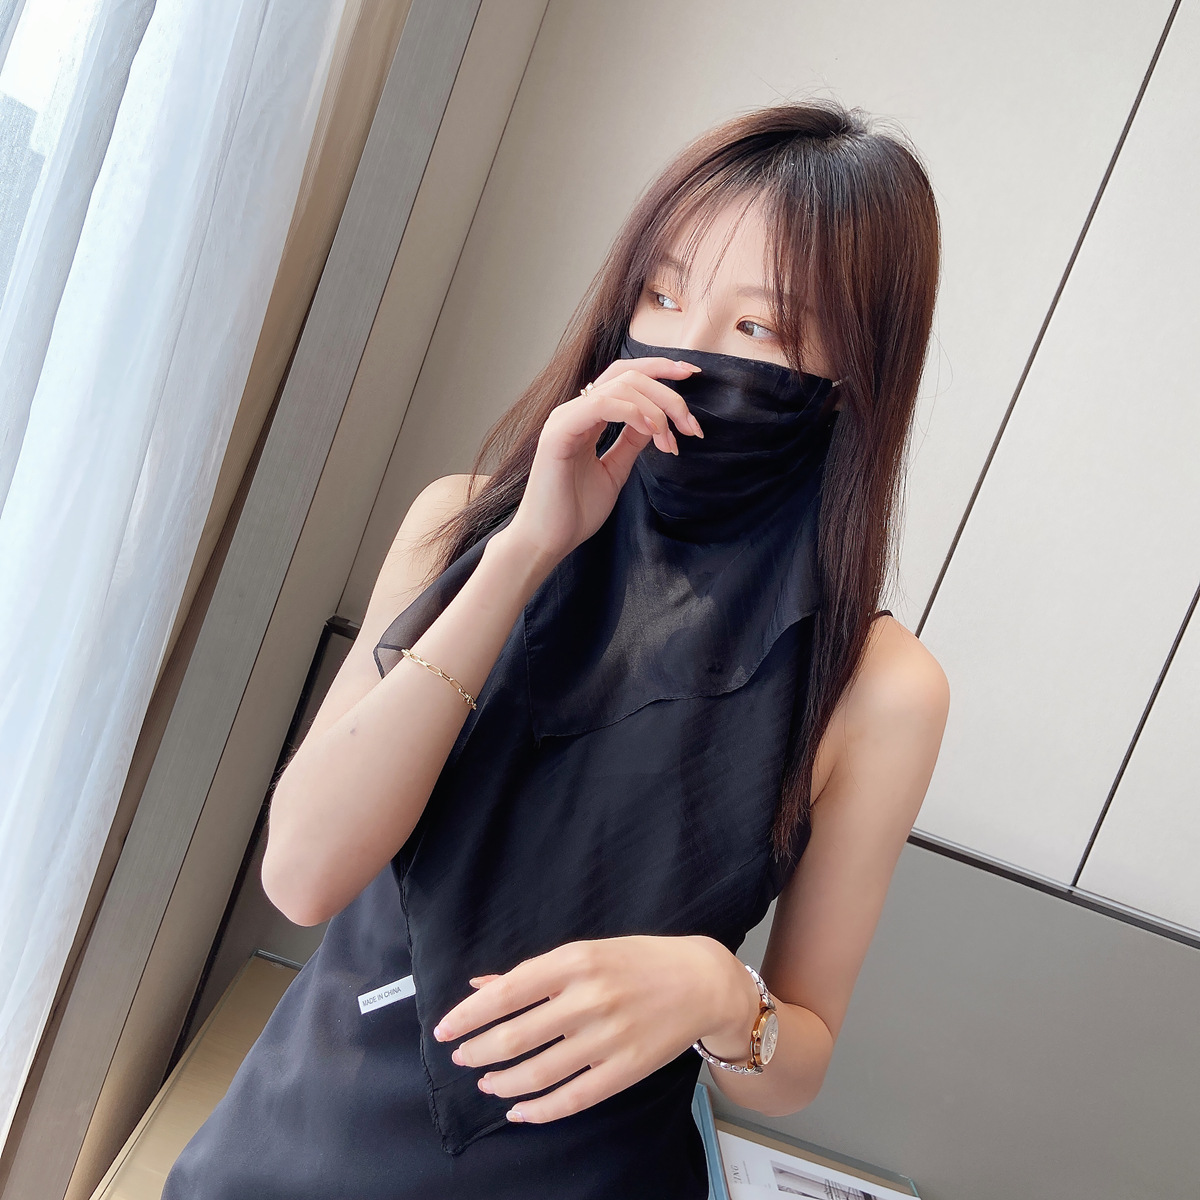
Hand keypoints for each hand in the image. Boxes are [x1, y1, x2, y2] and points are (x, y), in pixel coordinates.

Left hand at [430, 934, 758, 1123]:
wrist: (703, 982)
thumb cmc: (641, 961)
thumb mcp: (587, 951)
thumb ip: (535, 972)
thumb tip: (482, 986)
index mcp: (576, 961)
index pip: (506, 992)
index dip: (468, 1015)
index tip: (444, 1029)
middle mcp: (588, 999)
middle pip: (515, 1036)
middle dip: (478, 1050)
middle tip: (461, 1056)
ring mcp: (607, 1038)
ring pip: (537, 1072)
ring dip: (501, 1081)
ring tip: (486, 1081)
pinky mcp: (625, 1070)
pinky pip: (571, 1099)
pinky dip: (538, 1110)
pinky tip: (519, 1110)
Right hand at [502, 356, 704, 564]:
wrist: (547, 540)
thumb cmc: (575, 510)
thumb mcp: (616, 469)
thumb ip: (632, 442)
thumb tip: (657, 421)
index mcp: (587, 416)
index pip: (625, 377)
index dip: (660, 370)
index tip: (692, 376)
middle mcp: (575, 410)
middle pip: (629, 375)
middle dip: (669, 394)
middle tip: (692, 425)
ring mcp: (565, 418)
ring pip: (620, 385)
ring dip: (657, 409)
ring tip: (671, 439)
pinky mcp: (559, 433)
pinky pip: (601, 404)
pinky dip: (633, 413)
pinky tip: (651, 431)